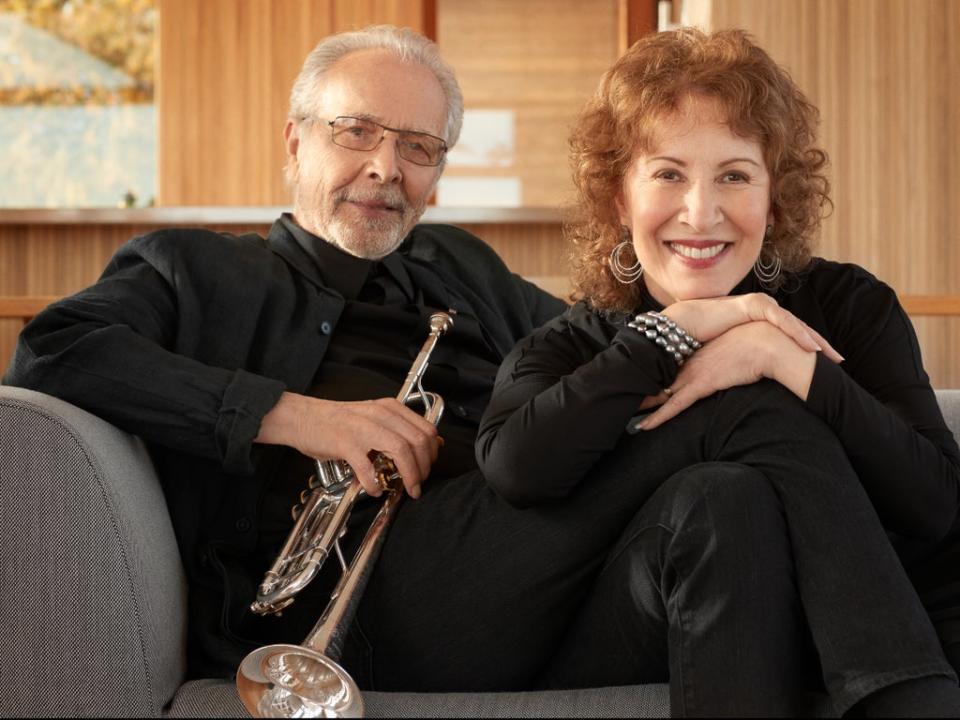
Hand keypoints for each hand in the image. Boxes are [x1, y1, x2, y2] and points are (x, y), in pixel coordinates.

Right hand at [256, 392, 439, 497]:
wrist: (303, 417)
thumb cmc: (338, 422)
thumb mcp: (375, 418)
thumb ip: (401, 428)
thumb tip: (434, 442)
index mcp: (390, 408)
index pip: (426, 429)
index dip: (433, 453)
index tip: (428, 468)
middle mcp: (380, 415)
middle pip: (418, 442)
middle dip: (424, 468)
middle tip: (419, 484)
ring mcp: (363, 428)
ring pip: (401, 451)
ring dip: (409, 475)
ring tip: (407, 490)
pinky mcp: (345, 443)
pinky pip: (368, 468)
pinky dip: (375, 483)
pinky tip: (374, 490)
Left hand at [637, 320, 837, 429]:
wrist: (769, 345)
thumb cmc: (759, 347)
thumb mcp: (737, 349)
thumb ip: (726, 357)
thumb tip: (726, 364)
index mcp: (697, 352)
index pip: (667, 365)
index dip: (651, 373)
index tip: (637, 378)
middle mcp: (691, 361)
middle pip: (657, 377)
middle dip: (639, 387)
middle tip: (620, 394)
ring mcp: (693, 373)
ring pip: (660, 392)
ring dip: (643, 404)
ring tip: (623, 411)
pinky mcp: (701, 385)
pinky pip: (674, 406)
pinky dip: (658, 418)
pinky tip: (644, 426)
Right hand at [662, 294, 841, 362]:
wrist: (683, 324)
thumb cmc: (701, 340)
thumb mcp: (729, 351)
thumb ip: (742, 358)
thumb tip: (751, 377)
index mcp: (759, 321)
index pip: (790, 335)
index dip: (808, 348)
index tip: (826, 366)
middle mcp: (762, 310)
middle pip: (798, 328)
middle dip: (819, 344)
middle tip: (839, 361)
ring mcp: (758, 305)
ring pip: (794, 323)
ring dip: (812, 339)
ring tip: (827, 355)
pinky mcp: (752, 305)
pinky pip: (781, 319)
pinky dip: (797, 332)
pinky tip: (810, 346)